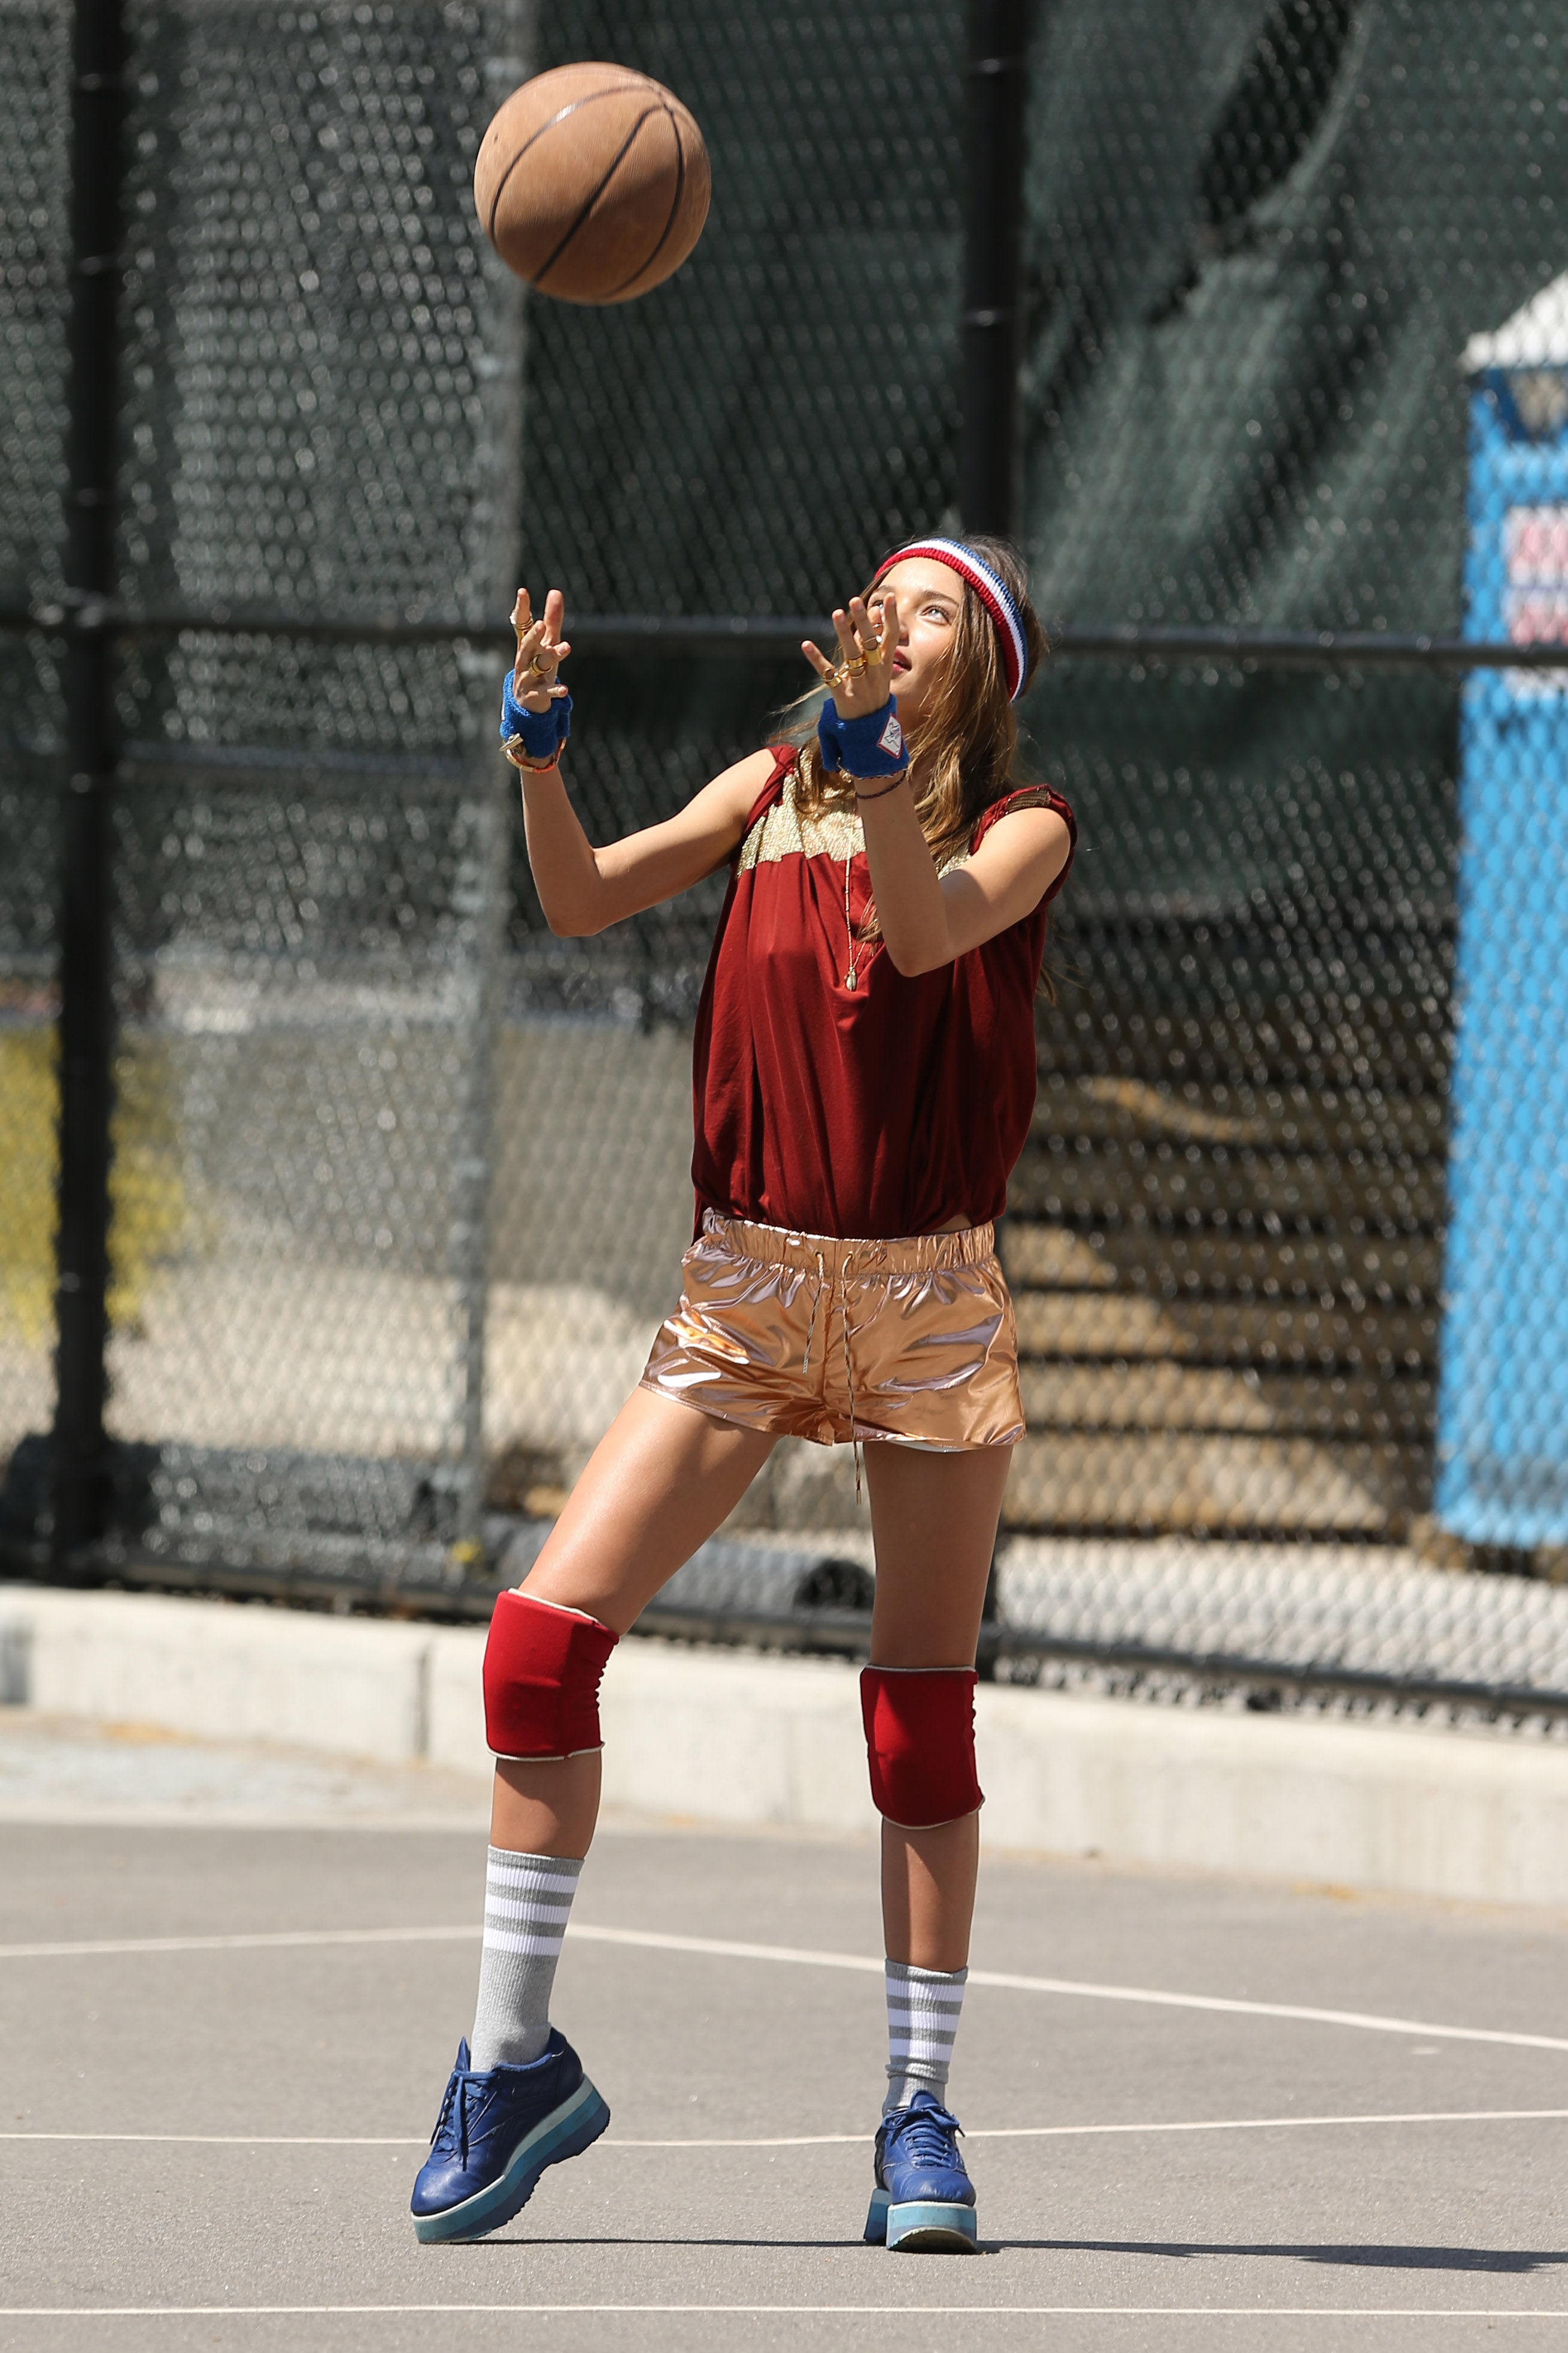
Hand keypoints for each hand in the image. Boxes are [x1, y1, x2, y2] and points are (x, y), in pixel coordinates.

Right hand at [511, 586, 571, 712]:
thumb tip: (555, 591)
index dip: (521, 609)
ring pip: (539, 665)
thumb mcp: (547, 642)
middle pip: (527, 645)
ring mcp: (528, 677)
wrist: (526, 702)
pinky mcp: (535, 695)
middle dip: (534, 636)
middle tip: (540, 624)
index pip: (522, 624)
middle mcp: (525, 659)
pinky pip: (545, 692)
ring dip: (552, 656)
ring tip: (567, 647)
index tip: (522, 591)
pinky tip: (565, 689)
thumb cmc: (537, 665)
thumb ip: (552, 619)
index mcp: (527, 644)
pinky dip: (555, 691)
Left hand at [802, 591, 898, 718]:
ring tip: (837, 613)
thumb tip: (875, 610)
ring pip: (852, 656)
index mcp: (886, 666)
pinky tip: (806, 644)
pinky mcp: (843, 695)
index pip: (891, 638)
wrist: (869, 730)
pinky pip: (829, 675)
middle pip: (870, 644)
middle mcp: (875, 674)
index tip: (888, 597)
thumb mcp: (879, 668)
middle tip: (855, 600)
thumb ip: (876, 640)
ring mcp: (859, 685)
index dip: (891, 618)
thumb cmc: (872, 692)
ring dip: (844, 634)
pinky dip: (816, 659)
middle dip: (863, 621)